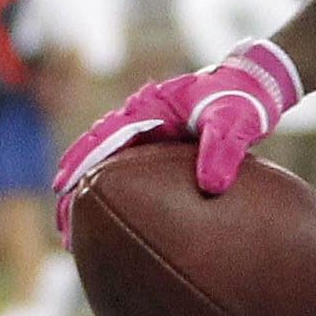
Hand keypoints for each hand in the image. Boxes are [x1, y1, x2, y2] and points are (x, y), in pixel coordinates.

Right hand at [52, 38, 301, 242]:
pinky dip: (109, 187)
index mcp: (149, 109)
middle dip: (74, 186)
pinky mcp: (157, 141)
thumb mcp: (234, 125)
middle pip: (94, 151)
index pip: (104, 138)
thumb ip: (223, 151)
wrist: (254, 85)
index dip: (81, 163)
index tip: (62, 190)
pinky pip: (125, 165)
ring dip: (87, 191)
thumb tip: (211, 187)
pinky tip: (108, 215)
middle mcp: (140, 116)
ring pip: (105, 160)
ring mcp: (146, 129)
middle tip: (63, 227)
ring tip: (74, 229)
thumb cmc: (242, 101)